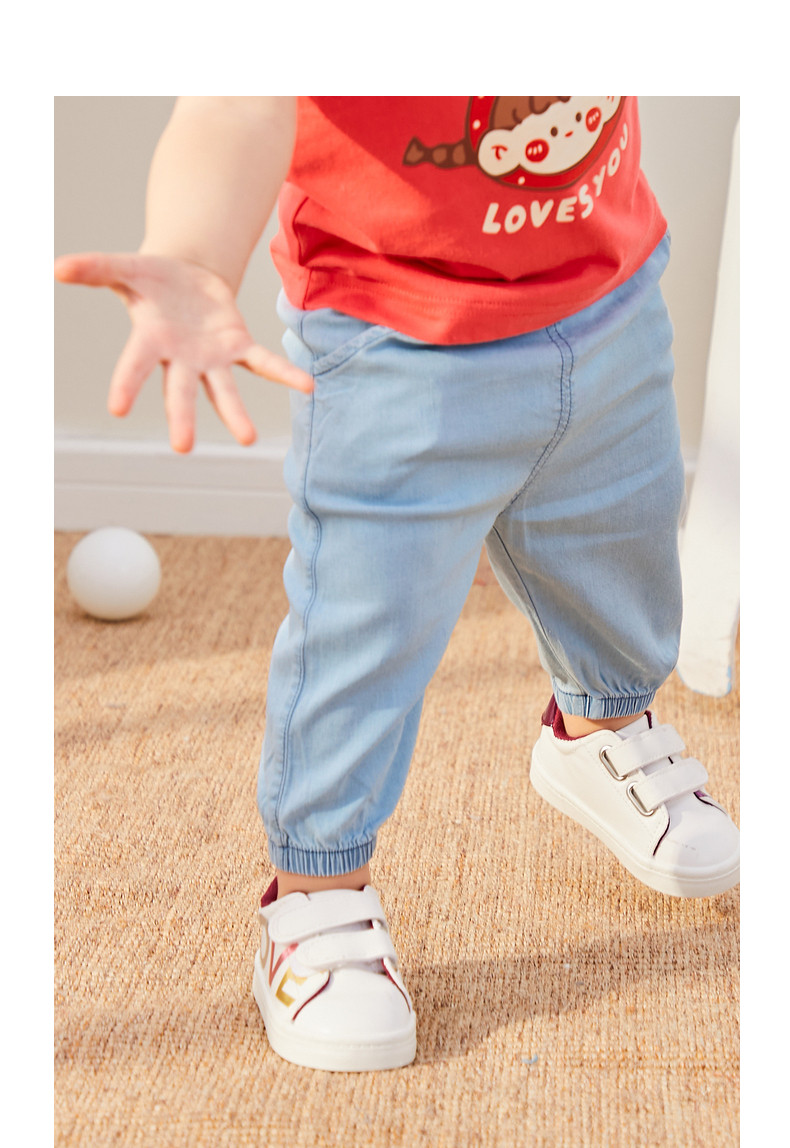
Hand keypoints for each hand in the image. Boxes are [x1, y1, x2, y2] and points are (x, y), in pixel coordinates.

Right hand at [54, 252, 312, 452]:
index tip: (117, 409)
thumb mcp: (123, 268)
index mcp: (150, 342)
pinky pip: (264, 364)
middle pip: (181, 392)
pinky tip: (307, 385)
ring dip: (235, 415)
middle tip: (183, 447)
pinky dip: (285, 374)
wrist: (186, 277)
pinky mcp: (239, 347)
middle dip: (182, 417)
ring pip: (224, 391)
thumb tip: (55, 267)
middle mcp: (181, 360)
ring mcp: (212, 359)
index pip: (135, 366)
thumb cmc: (151, 279)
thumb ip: (94, 268)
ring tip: (249, 440)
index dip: (126, 384)